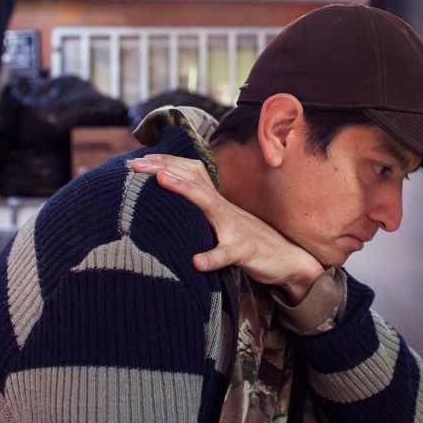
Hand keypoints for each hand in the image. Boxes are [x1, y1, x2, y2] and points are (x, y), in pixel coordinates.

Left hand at [131, 155, 323, 302]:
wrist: (287, 257)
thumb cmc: (247, 239)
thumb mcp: (220, 221)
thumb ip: (199, 211)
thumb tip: (168, 207)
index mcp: (215, 202)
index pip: (189, 172)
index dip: (164, 163)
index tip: (136, 160)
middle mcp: (223, 208)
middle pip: (194, 178)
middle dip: (165, 167)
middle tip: (136, 164)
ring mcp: (234, 228)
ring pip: (209, 205)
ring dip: (186, 191)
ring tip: (163, 181)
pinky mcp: (245, 251)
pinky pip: (227, 254)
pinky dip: (213, 257)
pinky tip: (197, 262)